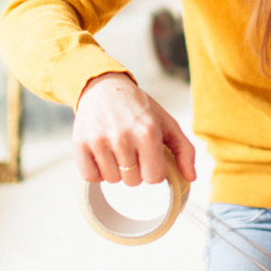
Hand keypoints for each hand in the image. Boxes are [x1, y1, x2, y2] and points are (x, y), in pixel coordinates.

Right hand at [73, 72, 195, 186]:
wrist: (103, 88)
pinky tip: (102, 154)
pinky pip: (90, 177)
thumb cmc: (139, 109)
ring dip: (115, 170)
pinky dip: (96, 171)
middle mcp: (122, 137)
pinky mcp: (80, 144)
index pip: (154, 178)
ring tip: (116, 148)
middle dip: (134, 170)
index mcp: (147, 132)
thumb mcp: (167, 123)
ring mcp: (99, 141)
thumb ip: (185, 151)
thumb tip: (190, 178)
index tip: (149, 157)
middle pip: (133, 181)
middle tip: (131, 149)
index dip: (153, 170)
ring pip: (112, 180)